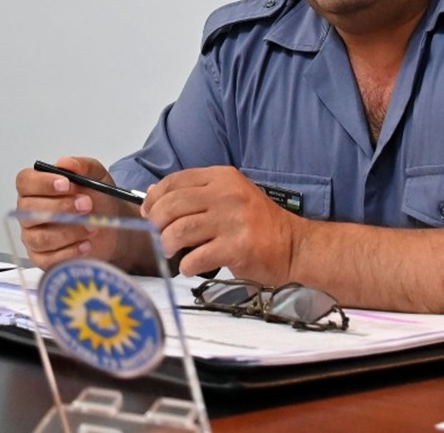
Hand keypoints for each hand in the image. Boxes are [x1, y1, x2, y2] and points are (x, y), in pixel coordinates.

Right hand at [14, 156, 141, 267]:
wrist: (112, 226)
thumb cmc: (98, 200)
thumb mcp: (97, 177)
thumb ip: (83, 166)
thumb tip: (67, 163)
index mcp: (36, 188)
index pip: (25, 182)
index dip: (42, 183)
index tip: (66, 184)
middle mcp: (30, 212)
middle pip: (29, 209)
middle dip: (60, 207)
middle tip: (86, 204)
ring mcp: (33, 236)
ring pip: (40, 237)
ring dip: (69, 231)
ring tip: (92, 226)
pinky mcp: (42, 258)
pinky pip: (48, 259)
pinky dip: (69, 252)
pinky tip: (86, 244)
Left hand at [143, 166, 299, 281]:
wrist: (294, 246)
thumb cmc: (258, 224)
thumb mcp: (229, 197)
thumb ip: (195, 195)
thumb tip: (153, 196)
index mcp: (223, 177)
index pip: (176, 181)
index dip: (155, 198)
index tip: (148, 212)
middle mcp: (228, 194)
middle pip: (173, 205)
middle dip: (156, 223)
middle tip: (157, 235)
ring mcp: (233, 220)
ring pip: (180, 230)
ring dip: (168, 244)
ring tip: (171, 251)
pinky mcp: (237, 247)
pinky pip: (197, 257)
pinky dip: (187, 265)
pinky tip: (190, 266)